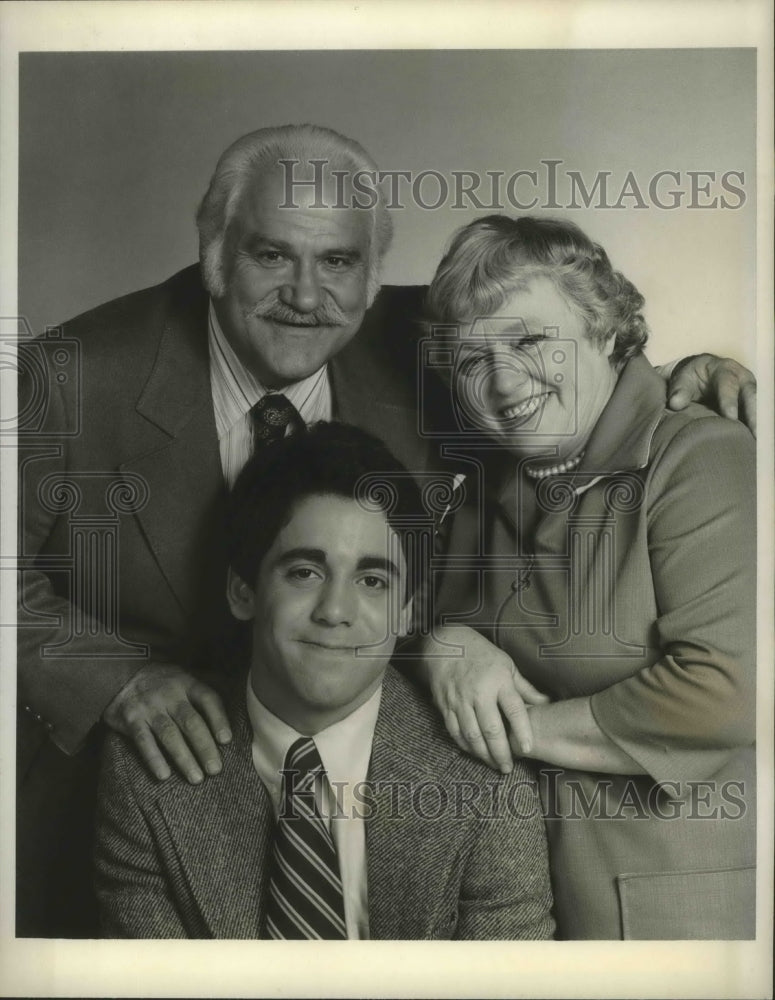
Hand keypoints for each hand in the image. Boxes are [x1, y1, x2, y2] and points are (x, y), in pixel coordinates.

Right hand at [103, 664, 231, 782]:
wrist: (118, 675)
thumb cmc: (160, 680)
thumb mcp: (183, 674)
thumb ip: (205, 683)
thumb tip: (234, 688)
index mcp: (187, 683)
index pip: (208, 699)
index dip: (219, 719)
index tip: (226, 740)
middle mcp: (170, 695)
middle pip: (191, 722)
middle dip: (204, 747)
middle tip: (215, 770)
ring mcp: (150, 708)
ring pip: (170, 735)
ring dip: (184, 758)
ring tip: (196, 778)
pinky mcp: (131, 720)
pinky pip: (144, 742)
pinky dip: (154, 759)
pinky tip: (164, 775)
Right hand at [423, 625, 548, 772]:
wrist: (444, 644)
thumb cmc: (481, 654)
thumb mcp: (507, 665)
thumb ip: (524, 688)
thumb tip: (546, 704)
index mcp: (499, 680)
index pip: (514, 710)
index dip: (522, 731)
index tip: (527, 749)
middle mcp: (479, 691)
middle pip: (492, 729)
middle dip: (501, 752)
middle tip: (508, 768)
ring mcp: (460, 699)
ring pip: (472, 734)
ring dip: (483, 754)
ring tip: (493, 764)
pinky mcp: (445, 705)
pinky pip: (455, 731)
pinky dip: (465, 745)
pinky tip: (474, 752)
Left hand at [668, 354, 755, 434]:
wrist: (701, 374)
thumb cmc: (692, 378)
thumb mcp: (683, 379)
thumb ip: (679, 390)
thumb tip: (674, 404)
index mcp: (724, 370)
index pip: (728, 385)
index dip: (729, 401)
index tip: (730, 417)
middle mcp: (742, 379)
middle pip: (751, 395)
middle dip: (754, 413)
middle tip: (755, 432)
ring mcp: (749, 391)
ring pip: (758, 406)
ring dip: (759, 423)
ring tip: (758, 441)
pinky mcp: (751, 404)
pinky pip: (757, 415)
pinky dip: (756, 427)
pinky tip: (755, 442)